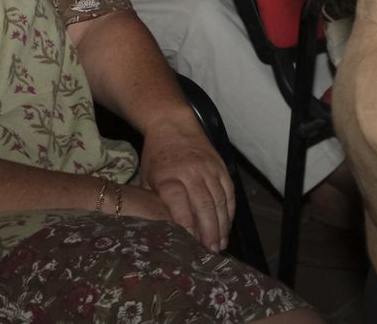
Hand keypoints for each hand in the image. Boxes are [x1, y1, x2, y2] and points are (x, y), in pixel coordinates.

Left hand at [137, 118, 233, 249]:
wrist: (174, 125)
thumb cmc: (156, 156)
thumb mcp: (147, 179)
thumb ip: (155, 202)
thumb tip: (161, 230)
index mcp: (169, 178)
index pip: (180, 206)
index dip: (186, 226)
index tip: (189, 245)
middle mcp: (192, 173)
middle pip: (204, 206)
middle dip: (209, 231)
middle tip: (211, 251)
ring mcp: (209, 169)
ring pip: (220, 201)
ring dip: (222, 225)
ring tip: (221, 243)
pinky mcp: (221, 167)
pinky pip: (229, 192)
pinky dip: (229, 210)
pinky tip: (227, 224)